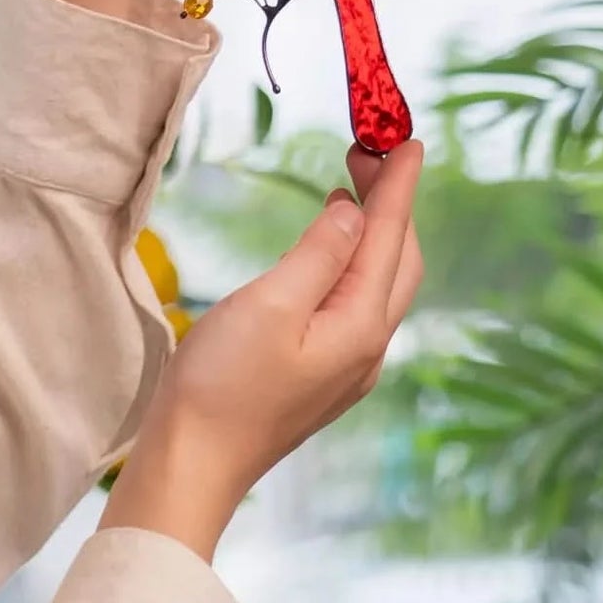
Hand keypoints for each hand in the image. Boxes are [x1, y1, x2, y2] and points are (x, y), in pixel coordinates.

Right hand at [101, 141, 424, 561]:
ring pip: (379, 285)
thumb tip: (356, 214)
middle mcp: (367, 347)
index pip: (390, 238)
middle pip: (398, 261)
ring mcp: (347, 366)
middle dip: (391, 204)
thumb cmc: (223, 385)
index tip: (408, 139)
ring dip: (373, 232)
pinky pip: (355, 305)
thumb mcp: (269, 304)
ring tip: (351, 188)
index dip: (399, 185)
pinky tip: (330, 251)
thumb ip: (320, 254)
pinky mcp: (321, 376)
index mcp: (360, 325)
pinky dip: (352, 264)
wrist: (194, 463)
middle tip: (367, 153)